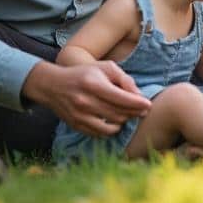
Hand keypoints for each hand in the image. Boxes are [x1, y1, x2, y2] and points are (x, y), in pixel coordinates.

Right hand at [23, 60, 150, 137]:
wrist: (53, 85)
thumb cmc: (84, 74)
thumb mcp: (105, 68)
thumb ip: (124, 80)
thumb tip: (139, 96)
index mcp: (93, 84)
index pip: (121, 98)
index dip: (138, 103)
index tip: (148, 105)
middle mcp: (85, 101)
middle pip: (119, 113)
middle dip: (134, 113)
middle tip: (142, 110)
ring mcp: (80, 116)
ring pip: (112, 126)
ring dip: (124, 122)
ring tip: (128, 114)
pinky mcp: (76, 126)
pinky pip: (101, 134)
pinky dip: (112, 129)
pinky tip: (115, 121)